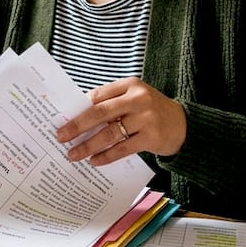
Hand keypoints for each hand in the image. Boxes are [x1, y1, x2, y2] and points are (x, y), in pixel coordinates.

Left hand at [55, 78, 186, 166]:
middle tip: (61, 136)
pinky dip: (106, 156)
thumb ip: (112, 104)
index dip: (78, 108)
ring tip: (74, 154)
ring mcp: (146, 118)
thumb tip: (78, 118)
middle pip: (100, 112)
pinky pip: (123, 148)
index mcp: (130, 85)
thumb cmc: (151, 111)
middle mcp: (138, 99)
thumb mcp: (134, 99)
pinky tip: (94, 161)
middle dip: (77, 125)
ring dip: (88, 145)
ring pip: (110, 133)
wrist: (184, 125)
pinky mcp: (152, 137)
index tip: (62, 119)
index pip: (98, 95)